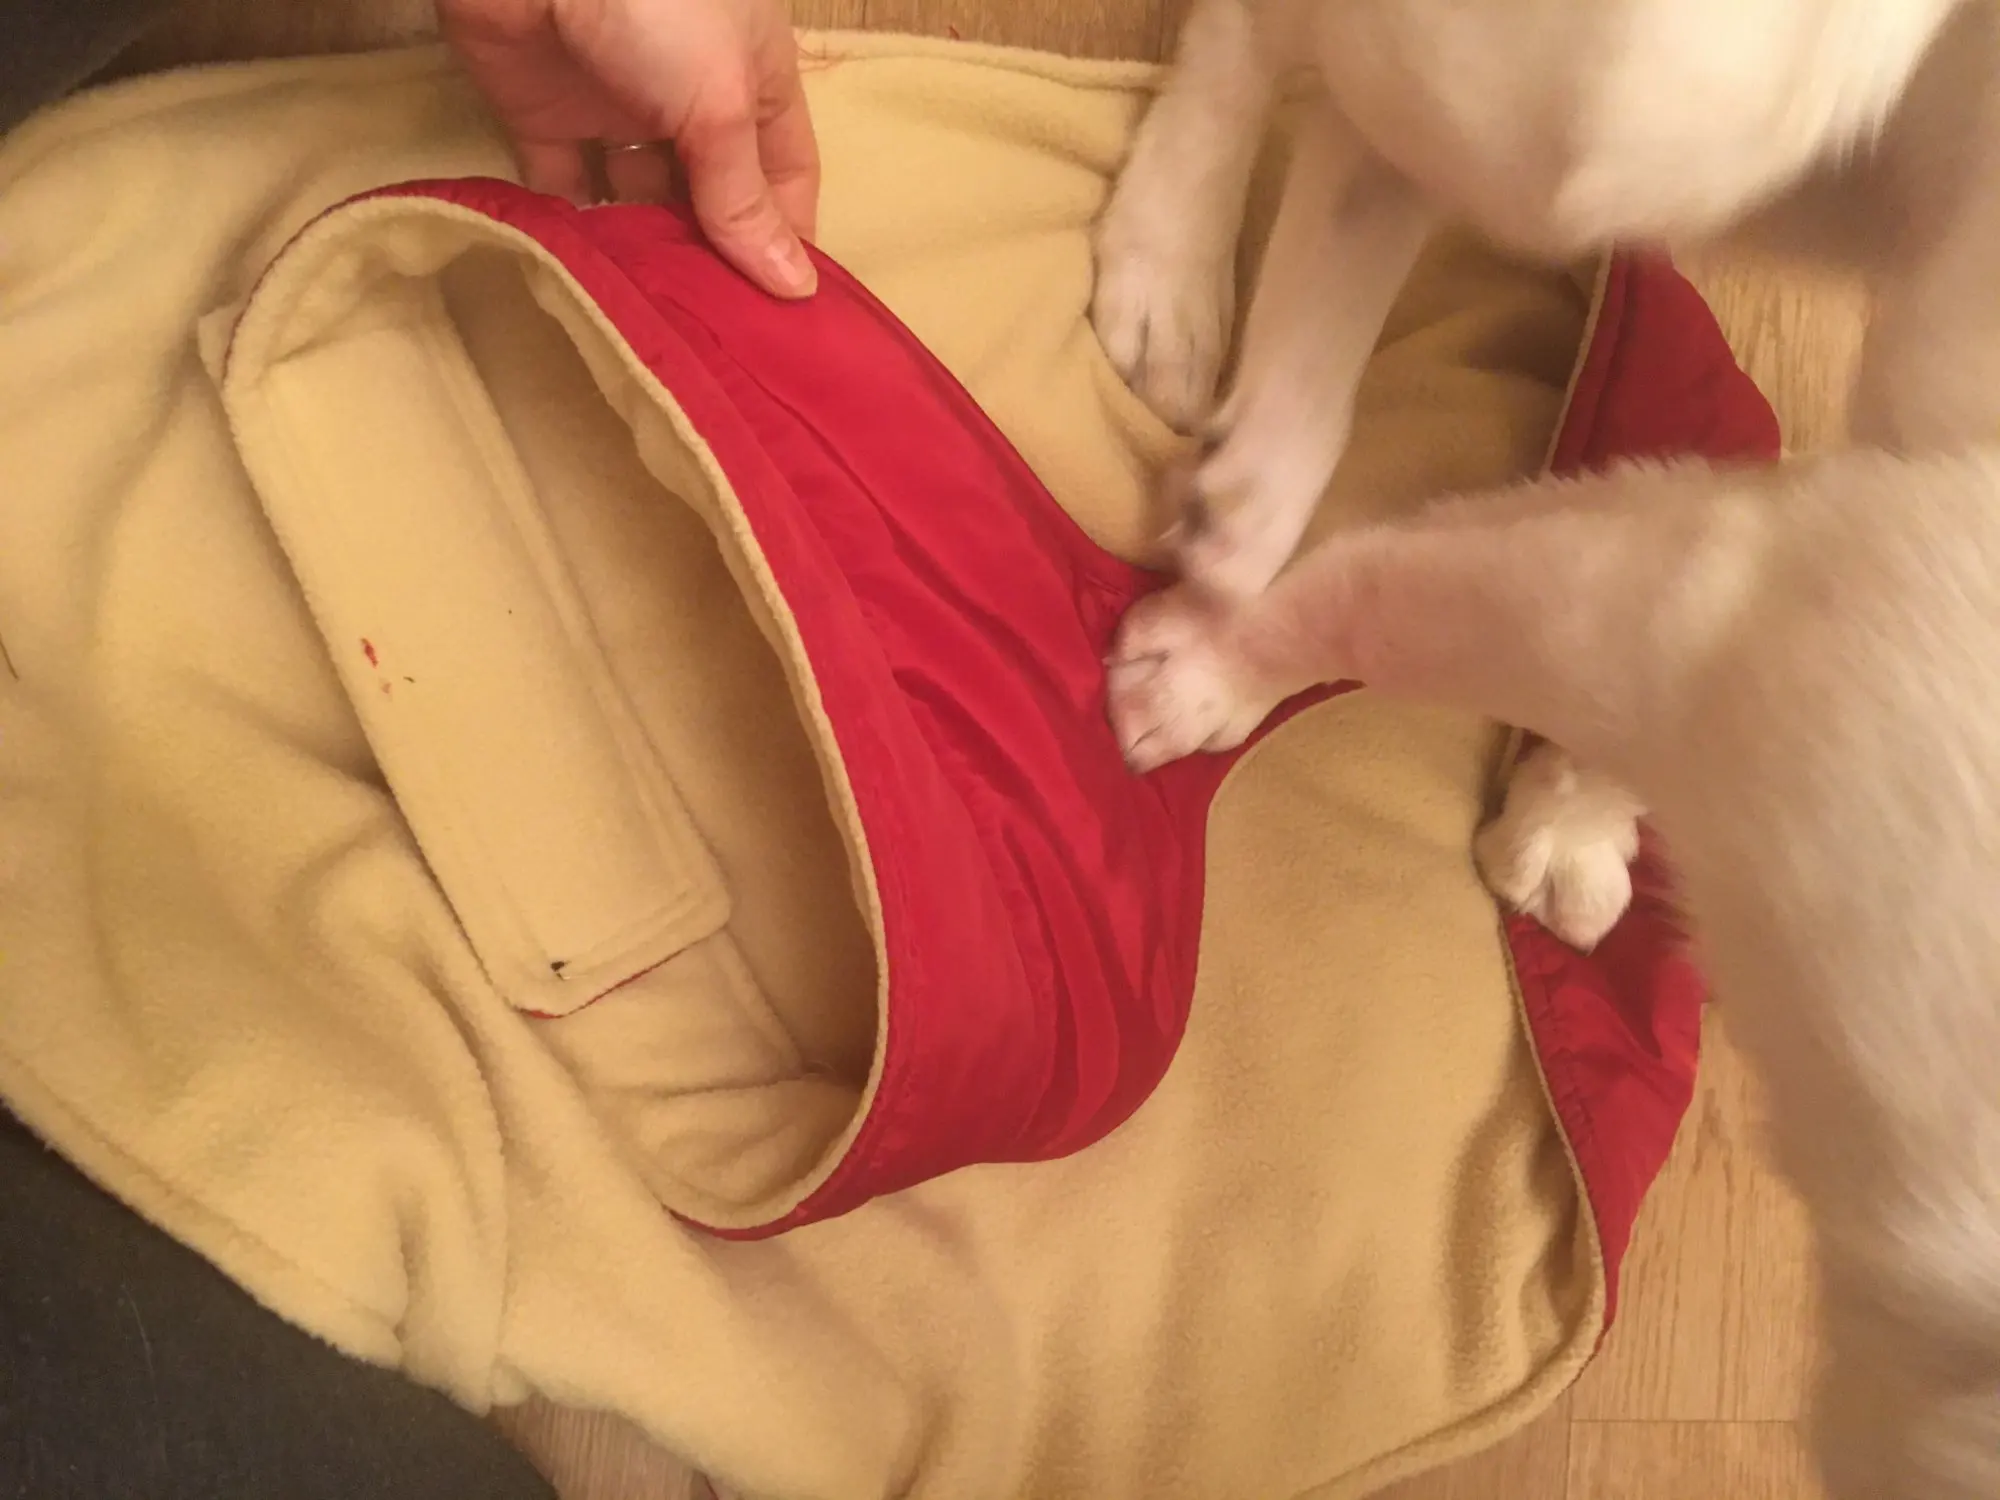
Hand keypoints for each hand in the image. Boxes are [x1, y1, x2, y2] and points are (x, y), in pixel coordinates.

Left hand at [437, 0, 819, 297]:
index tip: (784, 320)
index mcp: (753, 78)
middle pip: (712, 196)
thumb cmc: (657, 6)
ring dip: (648, 252)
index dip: (787, 241)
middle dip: (715, 259)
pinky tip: (592, 282)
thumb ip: (745, 198)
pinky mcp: (544, 116)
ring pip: (641, 198)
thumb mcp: (721, 104)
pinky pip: (566, 187)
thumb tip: (796, 289)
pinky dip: (577, 230)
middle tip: (717, 340)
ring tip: (657, 321)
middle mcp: (690, 96)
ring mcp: (616, 106)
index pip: (785, 176)